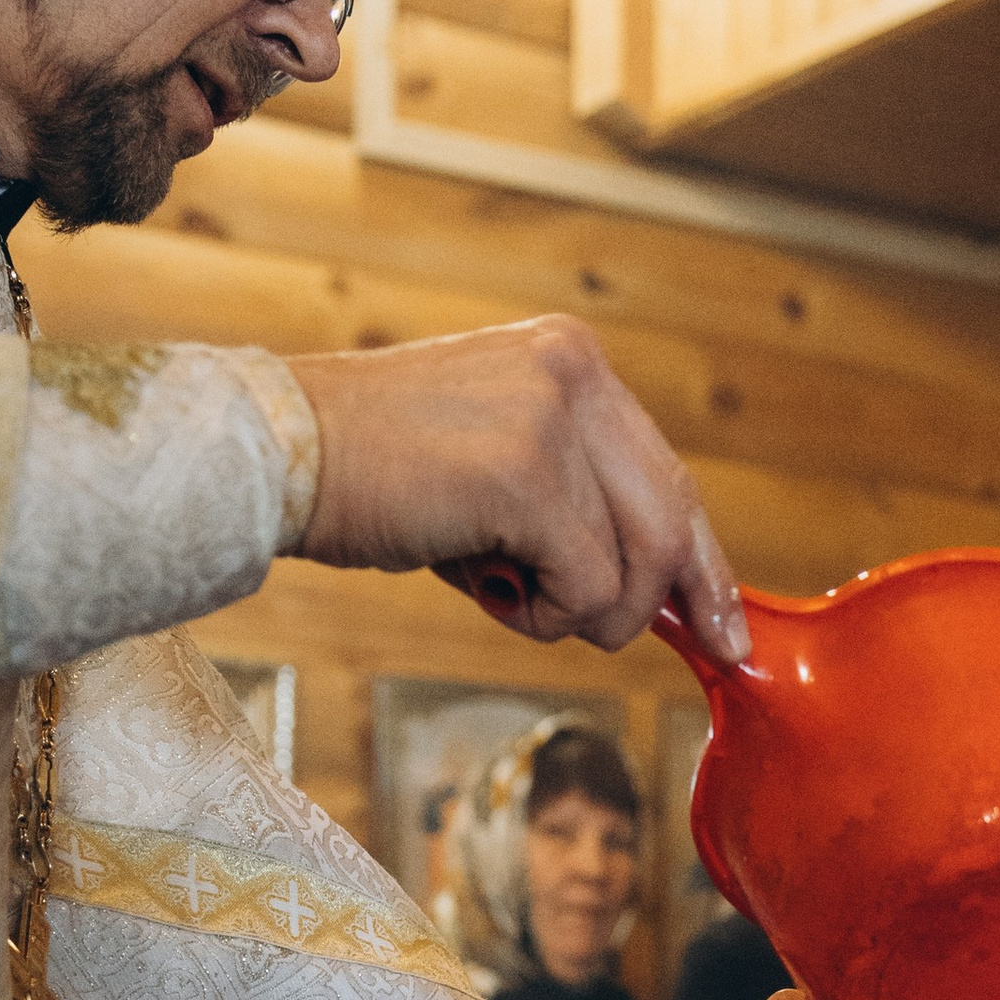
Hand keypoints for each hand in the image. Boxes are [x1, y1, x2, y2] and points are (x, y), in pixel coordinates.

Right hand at [289, 319, 750, 657]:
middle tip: (625, 638)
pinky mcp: (527, 474)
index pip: (667, 476)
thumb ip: (573, 503)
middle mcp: (575, 372)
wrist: (275, 453)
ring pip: (634, 567)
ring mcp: (553, 418)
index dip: (701, 563)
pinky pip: (588, 589)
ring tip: (504, 590)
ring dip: (578, 612)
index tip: (723, 627)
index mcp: (570, 360)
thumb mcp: (494, 465)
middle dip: (657, 603)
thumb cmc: (372, 476)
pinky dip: (543, 616)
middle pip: (671, 522)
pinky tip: (485, 588)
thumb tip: (652, 588)